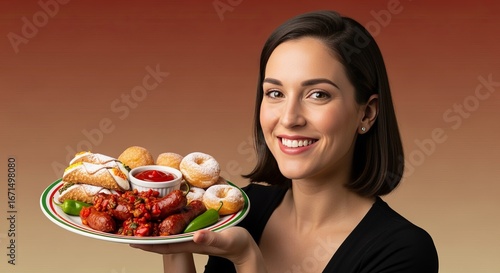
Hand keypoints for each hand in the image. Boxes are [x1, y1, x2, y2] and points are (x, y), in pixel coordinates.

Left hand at [130, 227, 266, 271]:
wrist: (245, 247)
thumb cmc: (236, 244)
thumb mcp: (225, 239)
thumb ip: (211, 238)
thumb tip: (196, 236)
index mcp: (190, 244)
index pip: (163, 245)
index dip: (146, 243)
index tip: (130, 239)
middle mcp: (188, 241)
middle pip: (161, 239)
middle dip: (146, 234)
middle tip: (129, 225)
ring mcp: (192, 237)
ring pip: (168, 233)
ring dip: (155, 227)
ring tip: (141, 218)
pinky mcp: (197, 231)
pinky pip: (178, 227)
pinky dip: (169, 221)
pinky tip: (165, 214)